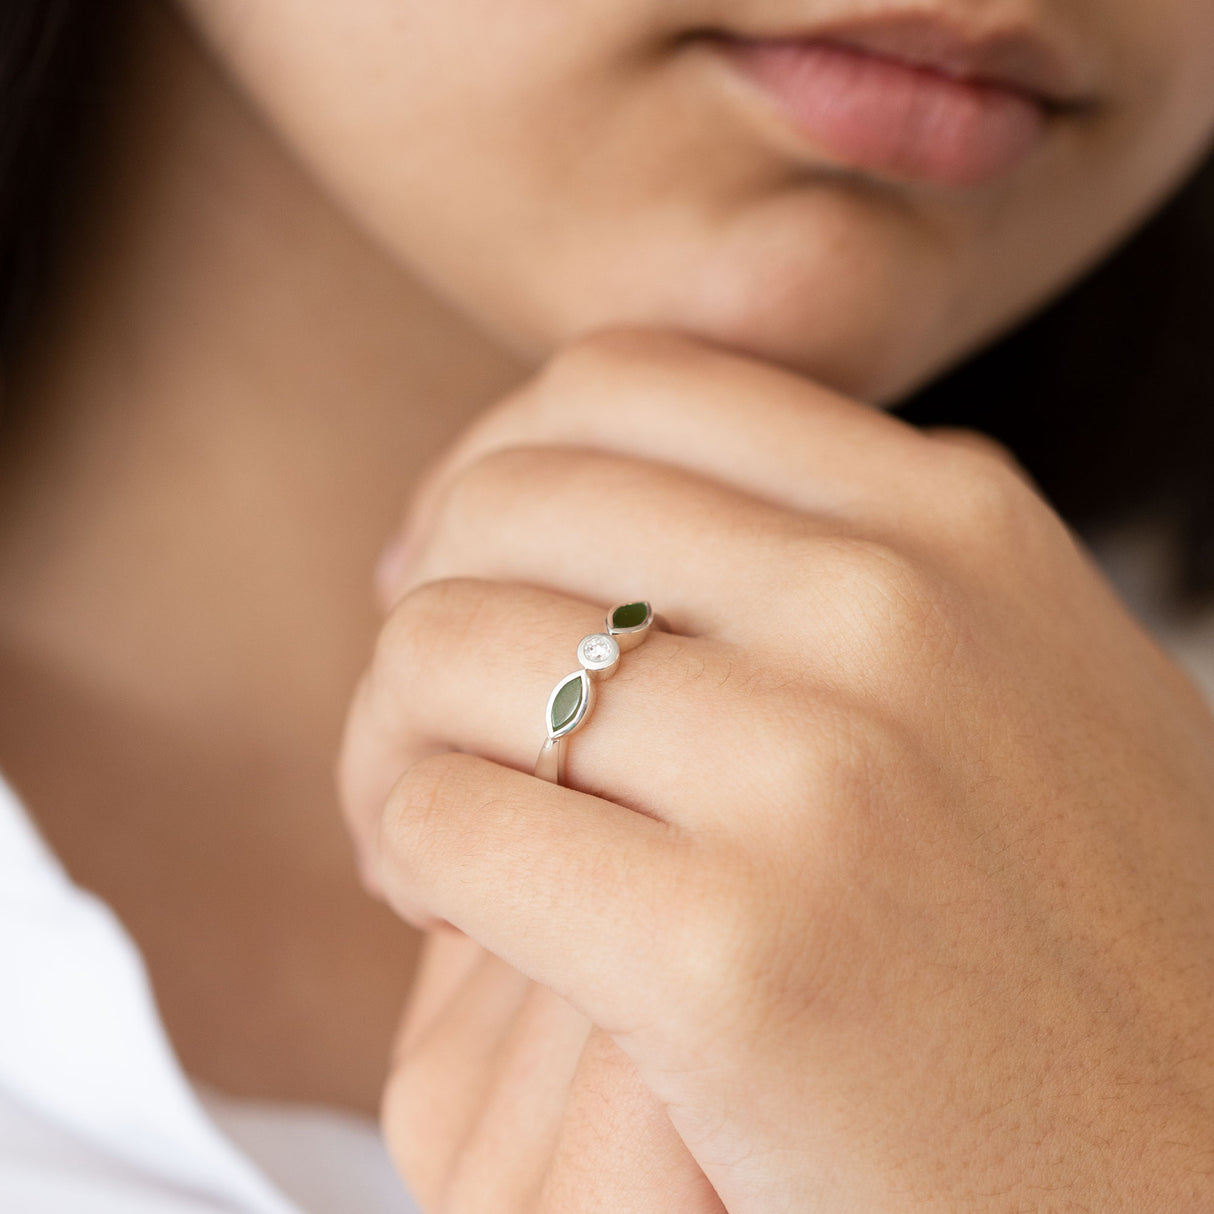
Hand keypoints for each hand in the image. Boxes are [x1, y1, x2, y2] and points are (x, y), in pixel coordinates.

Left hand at [340, 329, 1213, 1210]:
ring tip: (421, 821)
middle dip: (419, 598)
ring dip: (391, 735)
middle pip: (507, 506)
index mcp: (952, 521)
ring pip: (445, 651)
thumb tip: (623, 490)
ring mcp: (821, 777)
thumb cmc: (1077, 935)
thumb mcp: (1011, 674)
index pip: (618, 384)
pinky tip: (448, 917)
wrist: (1182, 1175)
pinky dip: (408, 855)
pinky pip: (448, 823)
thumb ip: (855, 556)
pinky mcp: (735, 958)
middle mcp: (893, 610)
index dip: (493, 469)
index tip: (457, 573)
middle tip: (425, 713)